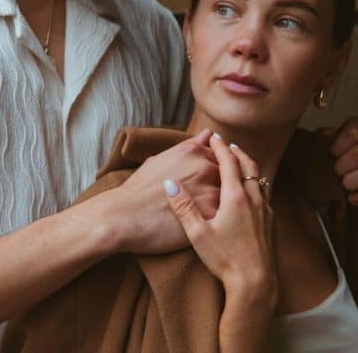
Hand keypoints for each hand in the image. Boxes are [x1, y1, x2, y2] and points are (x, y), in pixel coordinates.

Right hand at [103, 129, 219, 254]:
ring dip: (229, 199)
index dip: (221, 164)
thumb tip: (206, 134)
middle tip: (216, 195)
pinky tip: (216, 223)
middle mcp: (206, 167)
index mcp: (194, 152)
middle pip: (230, 170)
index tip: (215, 175)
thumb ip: (190, 146)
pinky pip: (226, 213)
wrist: (125, 218)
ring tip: (219, 209)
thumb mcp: (161, 159)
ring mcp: (212, 190)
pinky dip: (224, 216)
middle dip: (228, 181)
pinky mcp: (212, 215)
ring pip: (232, 192)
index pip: (220, 152)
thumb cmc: (138, 189)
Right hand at [165, 135, 275, 303]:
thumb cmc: (225, 259)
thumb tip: (169, 183)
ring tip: (240, 163)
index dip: (221, 148)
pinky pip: (265, 194)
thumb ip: (183, 206)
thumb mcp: (197, 234)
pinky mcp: (271, 224)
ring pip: (259, 179)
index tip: (214, 137)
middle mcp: (254, 199)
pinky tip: (250, 192)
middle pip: (249, 166)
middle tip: (229, 145)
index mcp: (236, 197)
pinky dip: (256, 183)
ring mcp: (265, 211)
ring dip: (249, 167)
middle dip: (238, 152)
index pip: (229, 163)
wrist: (256, 283)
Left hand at [324, 117, 357, 206]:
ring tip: (344, 185)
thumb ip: (320, 139)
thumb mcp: (316, 149)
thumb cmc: (321, 164)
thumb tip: (325, 134)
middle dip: (354, 157)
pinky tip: (352, 198)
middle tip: (337, 170)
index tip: (332, 152)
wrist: (325, 193)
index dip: (348, 137)